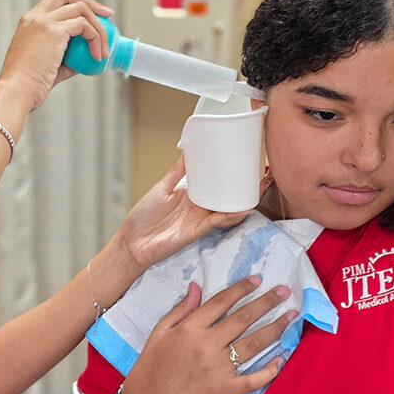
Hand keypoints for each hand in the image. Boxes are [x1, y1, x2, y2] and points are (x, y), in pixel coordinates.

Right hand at [0, 0, 113, 110]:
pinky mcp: (53, 31)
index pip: (54, 2)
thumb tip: (85, 60)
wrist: (16, 92)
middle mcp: (34, 17)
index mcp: (29, 23)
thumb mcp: (48, 67)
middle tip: (108, 16)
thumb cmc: (29, 87)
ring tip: (104, 51)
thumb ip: (66, 60)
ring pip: (81, 9)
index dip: (76, 4)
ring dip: (98, 28)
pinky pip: (84, 26)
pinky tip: (97, 57)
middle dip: (90, 2)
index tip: (94, 17)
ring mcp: (43, 22)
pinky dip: (95, 39)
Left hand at [117, 155, 253, 269]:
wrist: (132, 242)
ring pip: (227, 211)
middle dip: (245, 190)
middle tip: (261, 177)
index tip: (245, 165)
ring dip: (243, 203)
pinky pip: (217, 222)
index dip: (230, 178)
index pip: (215, 185)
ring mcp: (199, 220)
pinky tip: (242, 209)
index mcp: (191, 196)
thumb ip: (176, 172)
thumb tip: (186, 151)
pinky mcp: (196, 231)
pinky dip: (229, 216)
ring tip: (257, 191)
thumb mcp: (161, 188)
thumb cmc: (143, 217)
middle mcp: (198, 208)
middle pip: (226, 198)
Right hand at [121, 276, 296, 393]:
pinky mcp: (224, 390)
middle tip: (284, 292)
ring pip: (253, 344)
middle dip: (266, 303)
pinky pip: (252, 379)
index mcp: (191, 328)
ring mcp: (218, 369)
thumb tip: (198, 286)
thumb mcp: (160, 331)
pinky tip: (281, 359)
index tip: (258, 279)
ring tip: (291, 317)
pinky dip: (269, 370)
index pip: (222, 302)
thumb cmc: (152, 364)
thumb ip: (182, 309)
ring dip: (275, 329)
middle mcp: (207, 345)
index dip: (242, 289)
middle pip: (243, 319)